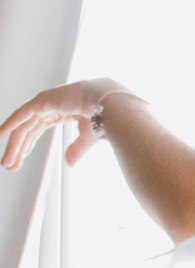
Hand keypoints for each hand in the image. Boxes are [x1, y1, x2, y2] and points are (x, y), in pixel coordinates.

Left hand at [0, 79, 118, 170]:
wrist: (111, 107)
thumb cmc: (105, 118)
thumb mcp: (87, 138)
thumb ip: (76, 149)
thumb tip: (68, 163)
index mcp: (61, 111)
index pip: (36, 130)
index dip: (26, 147)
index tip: (18, 161)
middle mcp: (50, 106)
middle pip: (27, 130)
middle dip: (18, 149)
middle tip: (9, 166)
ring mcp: (45, 102)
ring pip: (23, 127)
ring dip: (13, 146)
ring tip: (5, 163)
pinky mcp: (43, 101)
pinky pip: (21, 115)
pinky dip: (9, 125)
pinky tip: (0, 135)